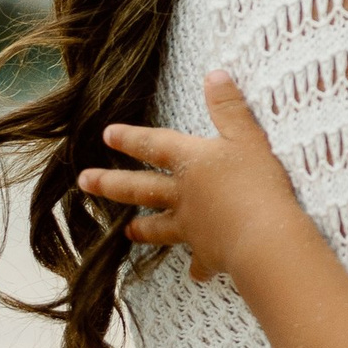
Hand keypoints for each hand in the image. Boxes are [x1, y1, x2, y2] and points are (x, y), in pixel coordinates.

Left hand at [76, 70, 299, 286]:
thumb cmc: (258, 183)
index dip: (131, 138)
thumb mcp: (249, 136)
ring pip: (160, 227)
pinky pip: (200, 261)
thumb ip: (230, 107)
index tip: (106, 135)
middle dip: (111, 184)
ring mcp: (193, 227)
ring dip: (143, 229)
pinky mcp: (210, 253)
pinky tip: (197, 273)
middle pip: (141, 188)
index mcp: (191, 162)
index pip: (154, 146)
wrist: (264, 236)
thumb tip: (214, 74)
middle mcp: (184, 195)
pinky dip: (198, 267)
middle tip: (84, 182)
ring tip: (126, 232)